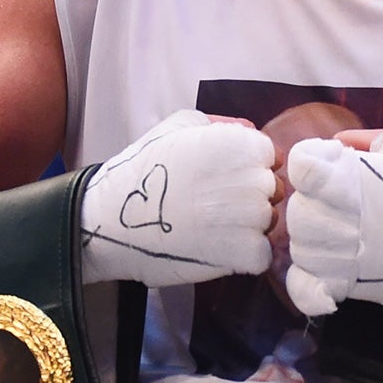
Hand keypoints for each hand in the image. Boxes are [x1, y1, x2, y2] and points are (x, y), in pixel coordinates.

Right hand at [79, 111, 277, 285]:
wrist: (111, 221)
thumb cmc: (142, 171)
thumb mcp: (176, 128)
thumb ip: (220, 125)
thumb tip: (249, 130)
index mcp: (238, 143)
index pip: (268, 155)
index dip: (246, 168)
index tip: (219, 180)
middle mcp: (250, 177)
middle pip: (271, 189)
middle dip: (248, 197)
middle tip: (212, 207)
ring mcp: (249, 217)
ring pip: (269, 222)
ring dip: (247, 227)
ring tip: (210, 228)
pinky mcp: (243, 253)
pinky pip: (262, 254)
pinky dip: (244, 257)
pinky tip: (215, 249)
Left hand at [283, 127, 382, 315]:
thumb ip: (368, 139)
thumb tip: (338, 143)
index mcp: (348, 178)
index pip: (300, 166)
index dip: (311, 161)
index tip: (333, 164)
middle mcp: (336, 216)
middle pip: (297, 209)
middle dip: (314, 204)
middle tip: (342, 207)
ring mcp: (338, 255)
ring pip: (300, 246)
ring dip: (315, 240)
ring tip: (344, 237)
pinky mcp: (346, 286)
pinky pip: (305, 289)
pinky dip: (306, 286)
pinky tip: (324, 277)